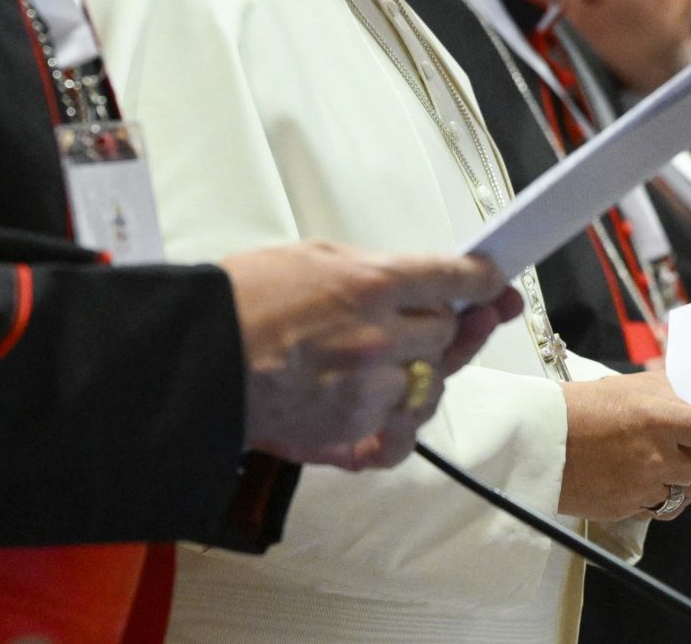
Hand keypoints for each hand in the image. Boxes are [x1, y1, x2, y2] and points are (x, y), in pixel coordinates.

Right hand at [222, 242, 518, 471]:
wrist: (195, 357)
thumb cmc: (241, 300)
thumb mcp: (312, 256)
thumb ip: (372, 270)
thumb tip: (414, 279)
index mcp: (374, 283)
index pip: (456, 278)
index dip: (483, 281)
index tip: (495, 284)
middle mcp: (382, 337)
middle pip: (447, 333)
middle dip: (442, 325)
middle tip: (431, 319)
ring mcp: (368, 389)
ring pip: (428, 382)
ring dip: (418, 371)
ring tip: (390, 359)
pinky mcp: (349, 431)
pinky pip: (399, 433)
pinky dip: (399, 424)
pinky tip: (391, 410)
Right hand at [557, 369, 690, 520]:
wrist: (541, 442)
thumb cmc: (583, 407)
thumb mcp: (631, 386)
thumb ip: (672, 392)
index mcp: (660, 419)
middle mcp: (658, 455)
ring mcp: (645, 486)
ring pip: (690, 486)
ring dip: (687, 472)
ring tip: (667, 455)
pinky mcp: (631, 508)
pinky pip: (665, 506)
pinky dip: (666, 492)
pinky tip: (653, 477)